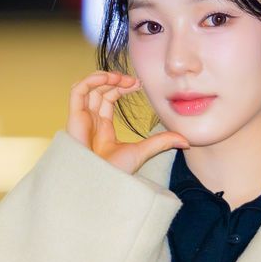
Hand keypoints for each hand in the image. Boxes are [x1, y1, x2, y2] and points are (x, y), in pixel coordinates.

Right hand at [66, 70, 189, 174]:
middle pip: (99, 90)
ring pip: (88, 87)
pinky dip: (91, 80)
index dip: (122, 87)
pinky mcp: (74, 118)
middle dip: (117, 81)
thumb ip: (162, 142)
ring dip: (105, 77)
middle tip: (135, 81)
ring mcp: (81, 119)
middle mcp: (90, 121)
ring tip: (123, 78)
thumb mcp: (143, 152)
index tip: (139, 84)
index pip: (108, 98)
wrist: (99, 184)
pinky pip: (77, 92)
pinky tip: (108, 78)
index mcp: (103, 128)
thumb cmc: (115, 173)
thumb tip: (186, 141)